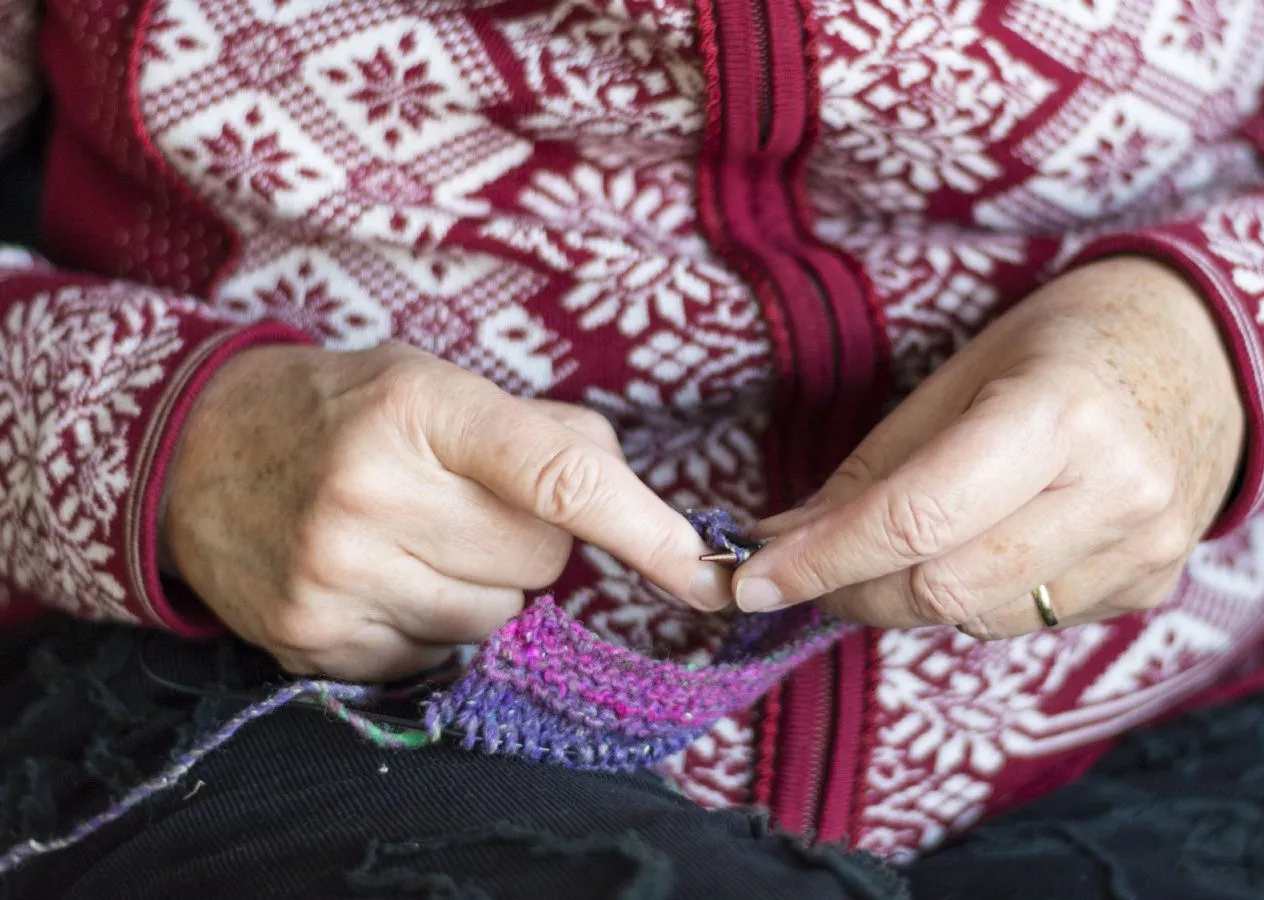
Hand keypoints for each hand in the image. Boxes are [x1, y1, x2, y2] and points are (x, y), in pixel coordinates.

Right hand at [161, 343, 730, 679]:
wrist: (194, 454)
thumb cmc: (347, 410)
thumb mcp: (438, 382)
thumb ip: (548, 433)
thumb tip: (639, 506)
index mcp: (419, 408)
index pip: (562, 479)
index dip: (648, 530)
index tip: (706, 574)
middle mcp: (372, 494)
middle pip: (542, 564)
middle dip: (532, 543)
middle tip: (470, 507)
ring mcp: (336, 575)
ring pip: (497, 620)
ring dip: (484, 589)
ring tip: (420, 540)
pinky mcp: (313, 641)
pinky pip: (437, 658)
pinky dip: (431, 624)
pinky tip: (383, 577)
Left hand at [731, 256, 1244, 637]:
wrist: (1209, 351)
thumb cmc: (1068, 345)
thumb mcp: (966, 373)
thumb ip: (878, 466)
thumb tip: (784, 540)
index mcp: (1058, 414)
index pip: (916, 517)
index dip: (823, 558)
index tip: (753, 579)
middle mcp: (1115, 490)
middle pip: (944, 588)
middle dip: (855, 588)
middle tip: (810, 569)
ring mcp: (1145, 547)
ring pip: (982, 619)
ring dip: (914, 597)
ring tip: (904, 548)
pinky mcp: (1152, 585)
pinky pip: (1030, 620)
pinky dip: (980, 598)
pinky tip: (987, 547)